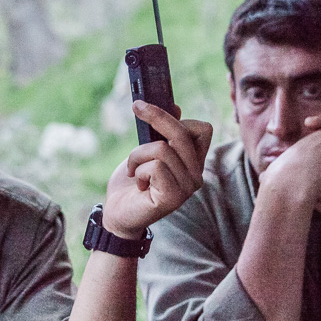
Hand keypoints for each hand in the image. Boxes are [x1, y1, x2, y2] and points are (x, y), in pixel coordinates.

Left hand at [102, 102, 212, 238]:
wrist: (117, 214)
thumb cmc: (131, 182)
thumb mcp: (146, 151)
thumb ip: (162, 133)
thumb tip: (175, 107)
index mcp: (193, 161)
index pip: (203, 130)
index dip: (179, 118)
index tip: (152, 110)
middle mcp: (196, 174)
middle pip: (182, 133)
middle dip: (156, 116)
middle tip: (136, 106)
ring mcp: (187, 187)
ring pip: (162, 149)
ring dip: (137, 155)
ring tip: (132, 169)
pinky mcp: (174, 197)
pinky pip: (155, 167)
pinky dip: (138, 170)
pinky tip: (138, 184)